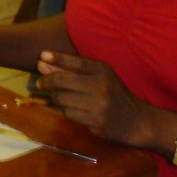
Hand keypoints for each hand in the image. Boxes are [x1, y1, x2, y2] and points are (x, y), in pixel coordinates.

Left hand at [35, 51, 157, 145]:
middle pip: (62, 81)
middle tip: (40, 83)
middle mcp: (101, 85)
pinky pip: (68, 113)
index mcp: (103, 70)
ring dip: (57, 99)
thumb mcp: (99, 77)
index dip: (57, 58)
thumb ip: (71, 70)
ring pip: (62, 99)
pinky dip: (66, 111)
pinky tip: (74, 110)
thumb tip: (42, 63)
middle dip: (47, 81)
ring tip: (61, 98)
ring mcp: (98, 104)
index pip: (76, 62)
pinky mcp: (95, 121)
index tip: (41, 56)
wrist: (136, 121)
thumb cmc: (113, 94)